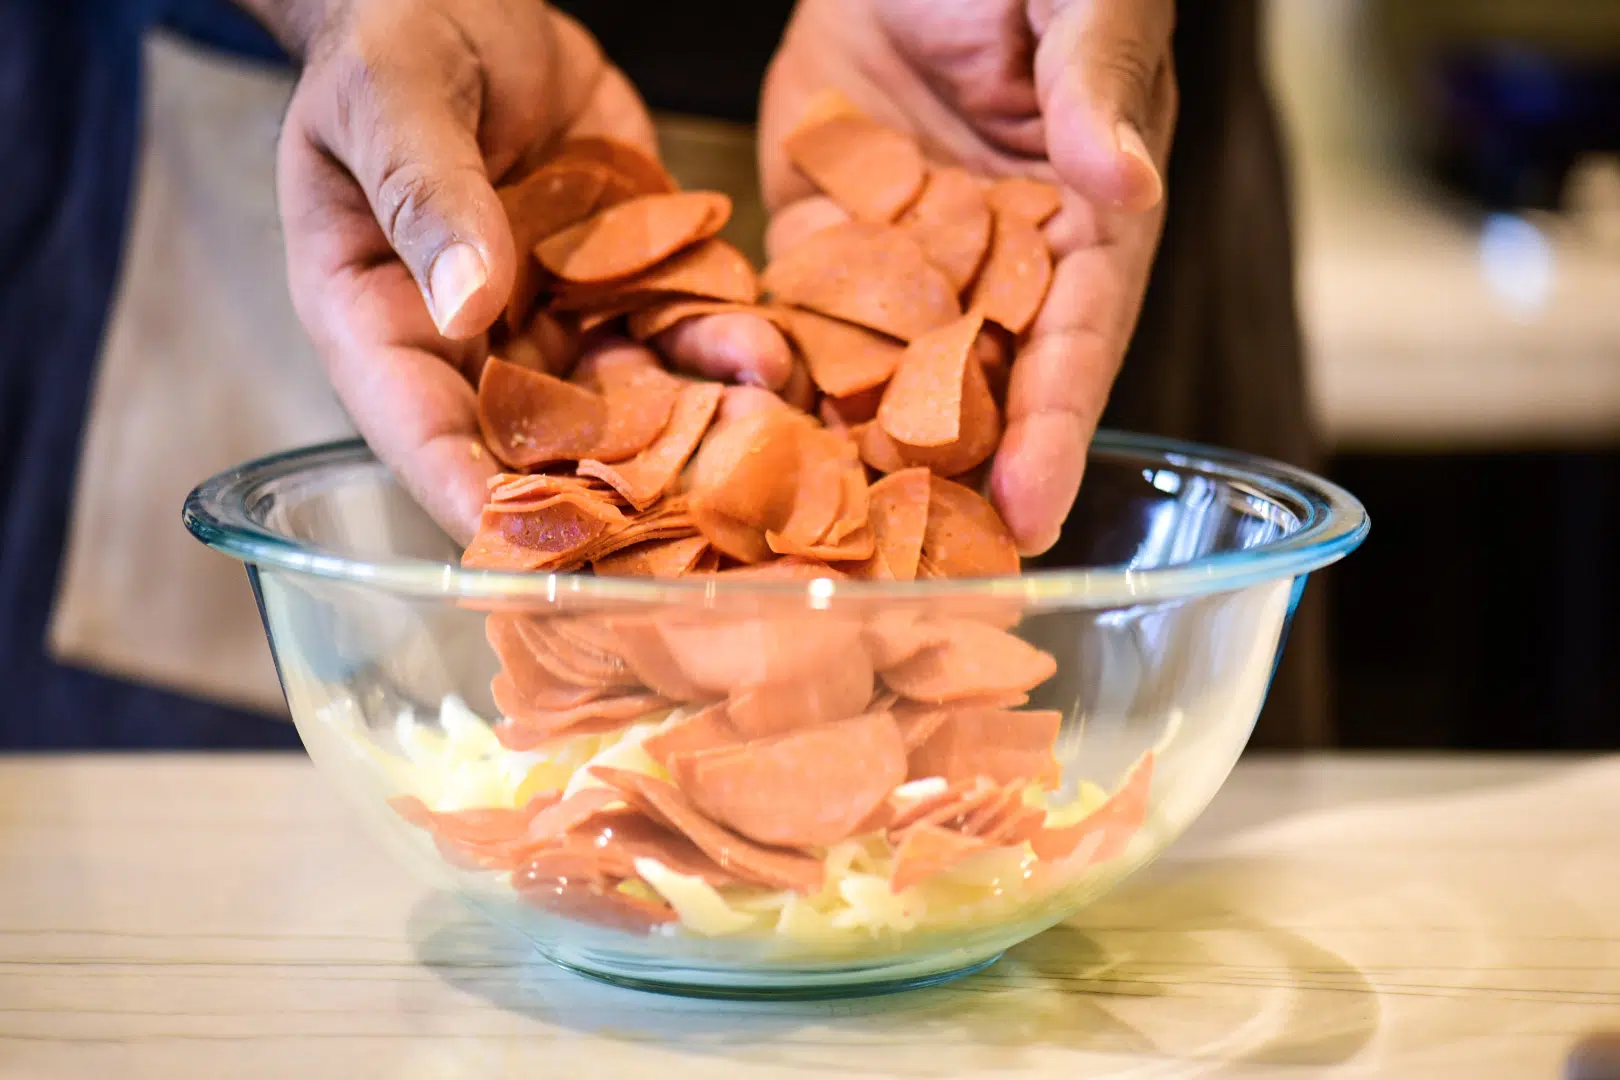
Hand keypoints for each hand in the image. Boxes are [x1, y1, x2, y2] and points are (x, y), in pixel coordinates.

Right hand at [259, 0, 787, 543]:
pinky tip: (772, 359)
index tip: (535, 556)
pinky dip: (721, 347)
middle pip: (535, 445)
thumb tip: (468, 305)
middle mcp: (471, 342)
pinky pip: (675, 327)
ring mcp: (553, 316)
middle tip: (691, 528)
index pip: (419, 433)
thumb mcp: (387, 101)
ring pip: (624, 400)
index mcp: (380, 318)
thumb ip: (426, 195)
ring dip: (691, 428)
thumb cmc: (392, 41)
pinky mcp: (621, 278)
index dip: (471, 499)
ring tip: (765, 440)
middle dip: (614, 490)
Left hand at [759, 0, 1176, 554]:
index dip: (1054, 431)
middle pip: (982, 394)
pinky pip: (803, 321)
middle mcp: (998, 268)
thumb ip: (1098, 90)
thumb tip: (1121, 184)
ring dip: (858, 462)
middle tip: (924, 581)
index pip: (1076, 343)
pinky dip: (780, 387)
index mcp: (1085, 225)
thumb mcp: (1086, 0)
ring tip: (824, 547)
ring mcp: (905, 265)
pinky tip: (748, 453)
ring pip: (886, 380)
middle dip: (956, 488)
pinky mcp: (822, 240)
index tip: (1030, 513)